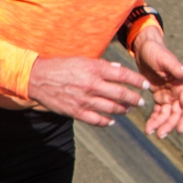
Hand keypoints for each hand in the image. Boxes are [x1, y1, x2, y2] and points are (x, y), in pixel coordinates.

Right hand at [27, 56, 148, 126]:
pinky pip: (96, 120)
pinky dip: (106, 122)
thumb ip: (101, 66)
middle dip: (134, 99)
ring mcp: (84, 100)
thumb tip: (118, 69)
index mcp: (94, 69)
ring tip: (127, 110)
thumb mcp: (81, 60)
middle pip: (121, 94)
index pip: (123, 75)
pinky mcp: (76, 111)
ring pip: (111, 108)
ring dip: (123, 110)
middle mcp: (91, 85)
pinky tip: (112, 121)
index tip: (146, 85)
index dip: (138, 81)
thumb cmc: (60, 66)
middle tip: (140, 102)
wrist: (37, 78)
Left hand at [132, 27, 182, 138]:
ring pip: (167, 114)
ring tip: (151, 133)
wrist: (144, 48)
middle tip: (160, 135)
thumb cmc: (155, 51)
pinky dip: (154, 119)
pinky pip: (158, 111)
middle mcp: (177, 92)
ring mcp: (168, 95)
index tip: (180, 129)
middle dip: (170, 125)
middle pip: (177, 113)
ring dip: (161, 124)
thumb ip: (175, 67)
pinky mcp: (158, 95)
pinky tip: (148, 126)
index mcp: (182, 84)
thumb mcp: (164, 59)